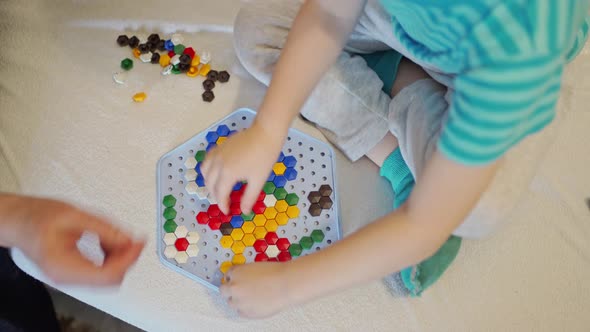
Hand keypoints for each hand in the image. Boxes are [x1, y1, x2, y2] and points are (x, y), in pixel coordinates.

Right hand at [2, 195, 143, 285]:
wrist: (20, 221)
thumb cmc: (38, 216)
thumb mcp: (75, 215)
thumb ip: (104, 229)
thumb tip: (129, 240)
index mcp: (64, 264)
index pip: (107, 274)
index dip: (128, 259)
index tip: (139, 243)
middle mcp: (66, 276)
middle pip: (110, 280)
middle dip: (126, 260)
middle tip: (134, 239)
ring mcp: (70, 277)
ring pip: (108, 278)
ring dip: (120, 259)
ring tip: (119, 237)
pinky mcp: (75, 273)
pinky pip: (101, 272)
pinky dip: (112, 258)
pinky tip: (110, 242)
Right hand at [201, 122, 283, 214]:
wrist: (265, 133)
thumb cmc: (264, 157)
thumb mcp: (259, 180)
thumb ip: (249, 197)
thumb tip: (244, 211)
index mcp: (228, 174)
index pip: (220, 194)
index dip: (222, 205)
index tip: (227, 212)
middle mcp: (218, 164)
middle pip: (210, 184)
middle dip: (215, 196)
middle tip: (225, 202)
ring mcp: (217, 154)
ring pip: (204, 171)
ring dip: (209, 182)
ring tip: (218, 188)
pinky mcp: (219, 147)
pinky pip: (207, 160)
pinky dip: (208, 169)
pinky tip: (216, 172)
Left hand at [220, 262, 292, 317]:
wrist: (285, 284)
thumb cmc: (275, 273)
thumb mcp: (255, 267)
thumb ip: (245, 273)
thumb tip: (242, 280)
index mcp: (236, 272)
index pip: (228, 275)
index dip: (233, 278)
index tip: (237, 280)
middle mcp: (233, 287)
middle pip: (223, 290)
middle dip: (230, 290)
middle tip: (239, 290)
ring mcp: (239, 301)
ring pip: (231, 303)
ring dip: (237, 300)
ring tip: (250, 298)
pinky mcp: (246, 313)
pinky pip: (240, 312)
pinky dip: (245, 309)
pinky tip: (255, 304)